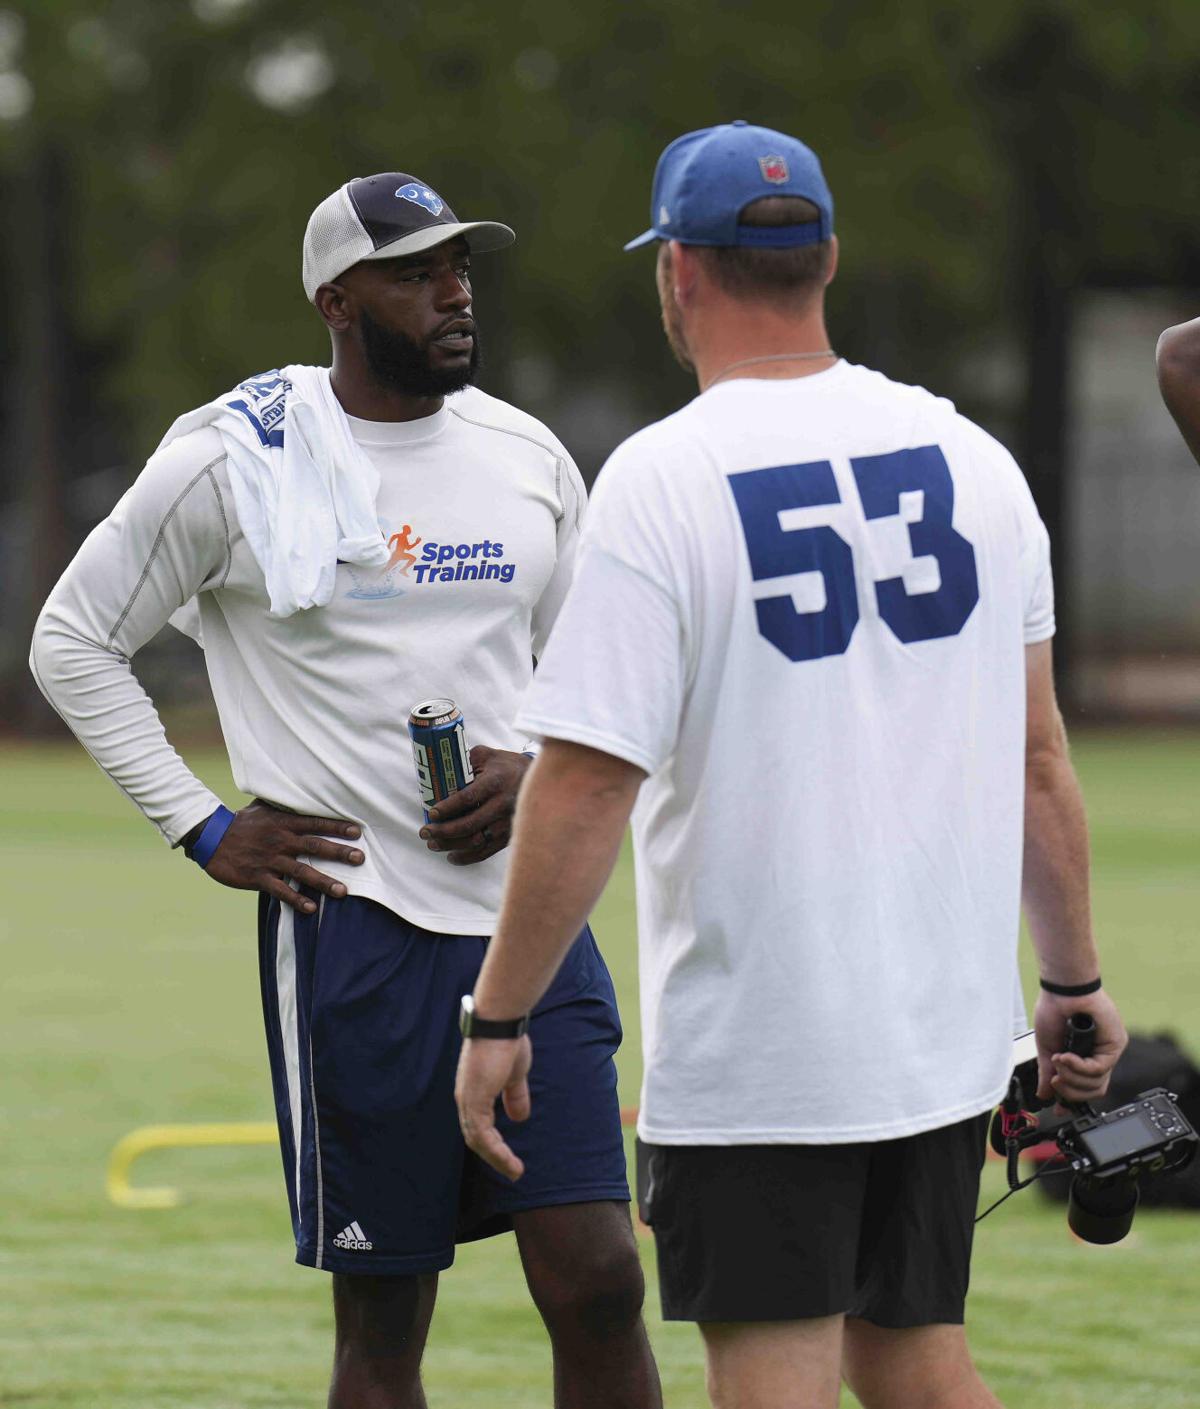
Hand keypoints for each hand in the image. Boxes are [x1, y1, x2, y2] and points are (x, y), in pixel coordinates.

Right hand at [201, 800, 363, 913]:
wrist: (211, 838)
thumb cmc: (241, 822)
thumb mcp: (262, 806)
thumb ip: (284, 803)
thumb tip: (303, 791)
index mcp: (283, 823)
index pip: (315, 823)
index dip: (336, 827)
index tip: (357, 832)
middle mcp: (280, 840)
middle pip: (314, 846)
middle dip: (339, 853)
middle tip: (360, 859)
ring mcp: (269, 860)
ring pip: (301, 871)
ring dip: (323, 881)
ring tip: (343, 891)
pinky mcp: (257, 877)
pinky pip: (280, 890)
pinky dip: (296, 899)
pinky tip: (311, 908)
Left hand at [419, 746, 532, 865]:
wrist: (540, 780)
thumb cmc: (506, 766)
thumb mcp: (487, 755)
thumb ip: (464, 762)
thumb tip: (439, 774)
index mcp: (496, 782)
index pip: (468, 798)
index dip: (448, 807)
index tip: (431, 813)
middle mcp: (503, 805)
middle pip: (470, 824)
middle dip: (444, 831)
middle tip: (425, 831)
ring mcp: (508, 823)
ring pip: (476, 841)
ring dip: (451, 845)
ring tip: (433, 844)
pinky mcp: (510, 836)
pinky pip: (487, 852)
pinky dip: (467, 857)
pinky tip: (452, 856)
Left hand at [455, 1033, 532, 1180]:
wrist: (501, 1022)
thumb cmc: (506, 1041)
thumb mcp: (515, 1074)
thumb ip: (515, 1096)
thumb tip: (520, 1118)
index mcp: (474, 1092)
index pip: (479, 1125)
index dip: (493, 1143)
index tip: (510, 1157)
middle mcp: (466, 1099)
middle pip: (476, 1137)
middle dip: (494, 1156)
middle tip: (512, 1170)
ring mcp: (468, 1100)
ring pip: (478, 1141)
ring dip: (497, 1159)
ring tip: (515, 1172)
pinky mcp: (474, 1101)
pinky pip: (483, 1136)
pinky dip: (496, 1152)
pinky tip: (510, 1161)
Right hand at [1034, 987, 1127, 1106]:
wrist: (1062, 988)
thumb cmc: (1054, 1009)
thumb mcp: (1047, 1047)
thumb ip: (1048, 1072)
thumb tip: (1044, 1094)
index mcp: (1083, 1056)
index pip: (1084, 1087)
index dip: (1071, 1100)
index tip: (1058, 1107)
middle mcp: (1098, 1055)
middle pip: (1092, 1091)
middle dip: (1070, 1091)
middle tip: (1055, 1081)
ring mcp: (1108, 1051)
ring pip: (1096, 1084)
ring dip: (1072, 1077)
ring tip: (1058, 1061)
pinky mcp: (1115, 1045)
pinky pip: (1098, 1069)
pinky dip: (1078, 1067)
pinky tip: (1065, 1056)